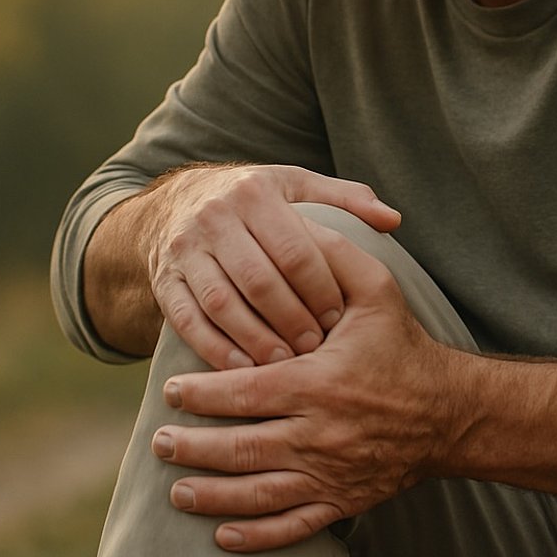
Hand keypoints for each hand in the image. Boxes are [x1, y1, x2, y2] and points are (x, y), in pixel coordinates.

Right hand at [143, 165, 400, 370]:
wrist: (179, 202)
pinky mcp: (164, 280)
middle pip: (259, 279)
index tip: (339, 318)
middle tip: (316, 348)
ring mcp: (184, 249)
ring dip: (255, 339)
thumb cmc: (255, 200)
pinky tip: (241, 370)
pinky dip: (214, 349)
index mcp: (255, 193)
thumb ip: (346, 198)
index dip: (320, 288)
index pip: (295, 249)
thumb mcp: (297, 186)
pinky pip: (187, 320)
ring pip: (221, 302)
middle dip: (291, 319)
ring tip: (284, 365)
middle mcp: (215, 217)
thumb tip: (393, 219)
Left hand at [151, 221, 459, 552]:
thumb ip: (334, 259)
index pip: (245, 392)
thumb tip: (297, 227)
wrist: (448, 411)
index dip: (201, 394)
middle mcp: (320, 434)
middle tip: (159, 441)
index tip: (172, 389)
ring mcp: (330, 474)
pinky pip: (292, 526)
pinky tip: (222, 535)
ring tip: (177, 489)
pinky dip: (255, 536)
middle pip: (241, 448)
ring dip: (211, 496)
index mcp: (319, 383)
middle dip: (192, 448)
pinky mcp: (342, 501)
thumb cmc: (403, 346)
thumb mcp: (377, 292)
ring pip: (258, 494)